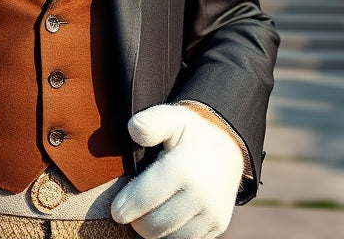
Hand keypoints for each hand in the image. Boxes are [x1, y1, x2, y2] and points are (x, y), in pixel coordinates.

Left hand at [111, 104, 242, 238]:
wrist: (227, 147)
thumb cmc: (190, 132)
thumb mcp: (171, 117)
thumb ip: (150, 122)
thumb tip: (133, 129)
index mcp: (183, 169)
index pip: (144, 200)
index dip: (125, 207)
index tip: (116, 209)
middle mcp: (201, 196)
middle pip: (154, 226)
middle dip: (137, 220)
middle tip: (131, 210)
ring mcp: (212, 215)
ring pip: (169, 238)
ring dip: (154, 230)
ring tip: (149, 211)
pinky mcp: (218, 226)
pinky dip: (172, 233)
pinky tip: (166, 216)